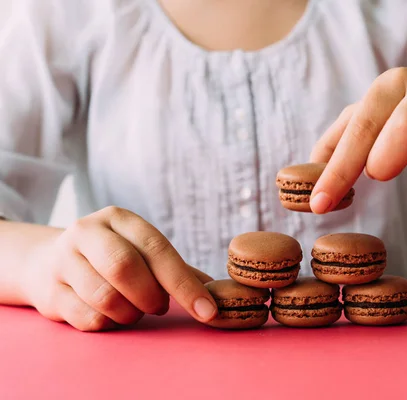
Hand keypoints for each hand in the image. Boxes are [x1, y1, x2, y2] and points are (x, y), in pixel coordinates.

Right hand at [24, 206, 216, 330]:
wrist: (46, 262)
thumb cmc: (110, 258)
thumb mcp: (141, 251)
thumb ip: (177, 268)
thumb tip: (215, 290)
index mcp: (119, 218)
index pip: (156, 249)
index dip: (184, 283)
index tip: (207, 310)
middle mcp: (87, 232)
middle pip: (124, 268)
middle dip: (151, 297)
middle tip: (159, 307)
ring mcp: (62, 261)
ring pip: (105, 298)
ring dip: (130, 313)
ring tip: (134, 310)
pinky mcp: (49, 293)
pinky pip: (88, 319)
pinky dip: (109, 324)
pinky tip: (111, 315)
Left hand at [309, 66, 406, 213]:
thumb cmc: (405, 112)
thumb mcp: (367, 120)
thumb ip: (336, 148)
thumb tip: (305, 182)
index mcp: (388, 87)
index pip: (360, 131)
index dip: (338, 172)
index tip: (321, 205)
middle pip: (406, 128)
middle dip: (388, 162)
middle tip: (386, 169)